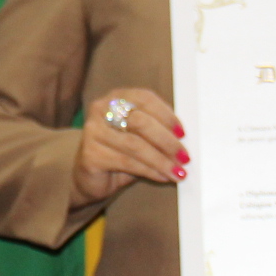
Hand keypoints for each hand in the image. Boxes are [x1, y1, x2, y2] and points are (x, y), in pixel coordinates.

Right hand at [71, 87, 185, 205]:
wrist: (90, 178)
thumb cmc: (120, 154)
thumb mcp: (140, 137)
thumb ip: (157, 131)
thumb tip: (184, 139)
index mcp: (117, 98)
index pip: (146, 99)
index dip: (167, 115)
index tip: (183, 134)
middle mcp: (102, 109)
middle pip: (140, 121)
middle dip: (166, 141)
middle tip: (184, 157)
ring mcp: (93, 131)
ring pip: (135, 145)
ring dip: (161, 160)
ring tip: (177, 172)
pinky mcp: (90, 154)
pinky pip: (127, 162)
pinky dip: (149, 170)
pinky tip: (162, 177)